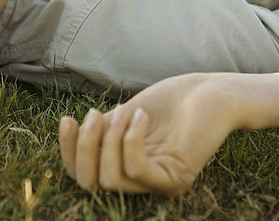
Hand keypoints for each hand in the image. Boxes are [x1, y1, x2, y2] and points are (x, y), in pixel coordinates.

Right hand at [59, 73, 240, 194]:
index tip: (67, 119)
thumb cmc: (169, 102)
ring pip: (109, 179)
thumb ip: (98, 130)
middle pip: (89, 184)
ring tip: (125, 110)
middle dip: (83, 147)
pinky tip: (141, 116)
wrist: (211, 94)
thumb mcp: (122, 116)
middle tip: (94, 114)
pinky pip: (136, 169)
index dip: (67, 150)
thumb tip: (69, 131)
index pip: (82, 175)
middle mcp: (138, 184)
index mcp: (122, 169)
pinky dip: (131, 139)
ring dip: (109, 139)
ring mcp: (157, 184)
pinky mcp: (174, 178)